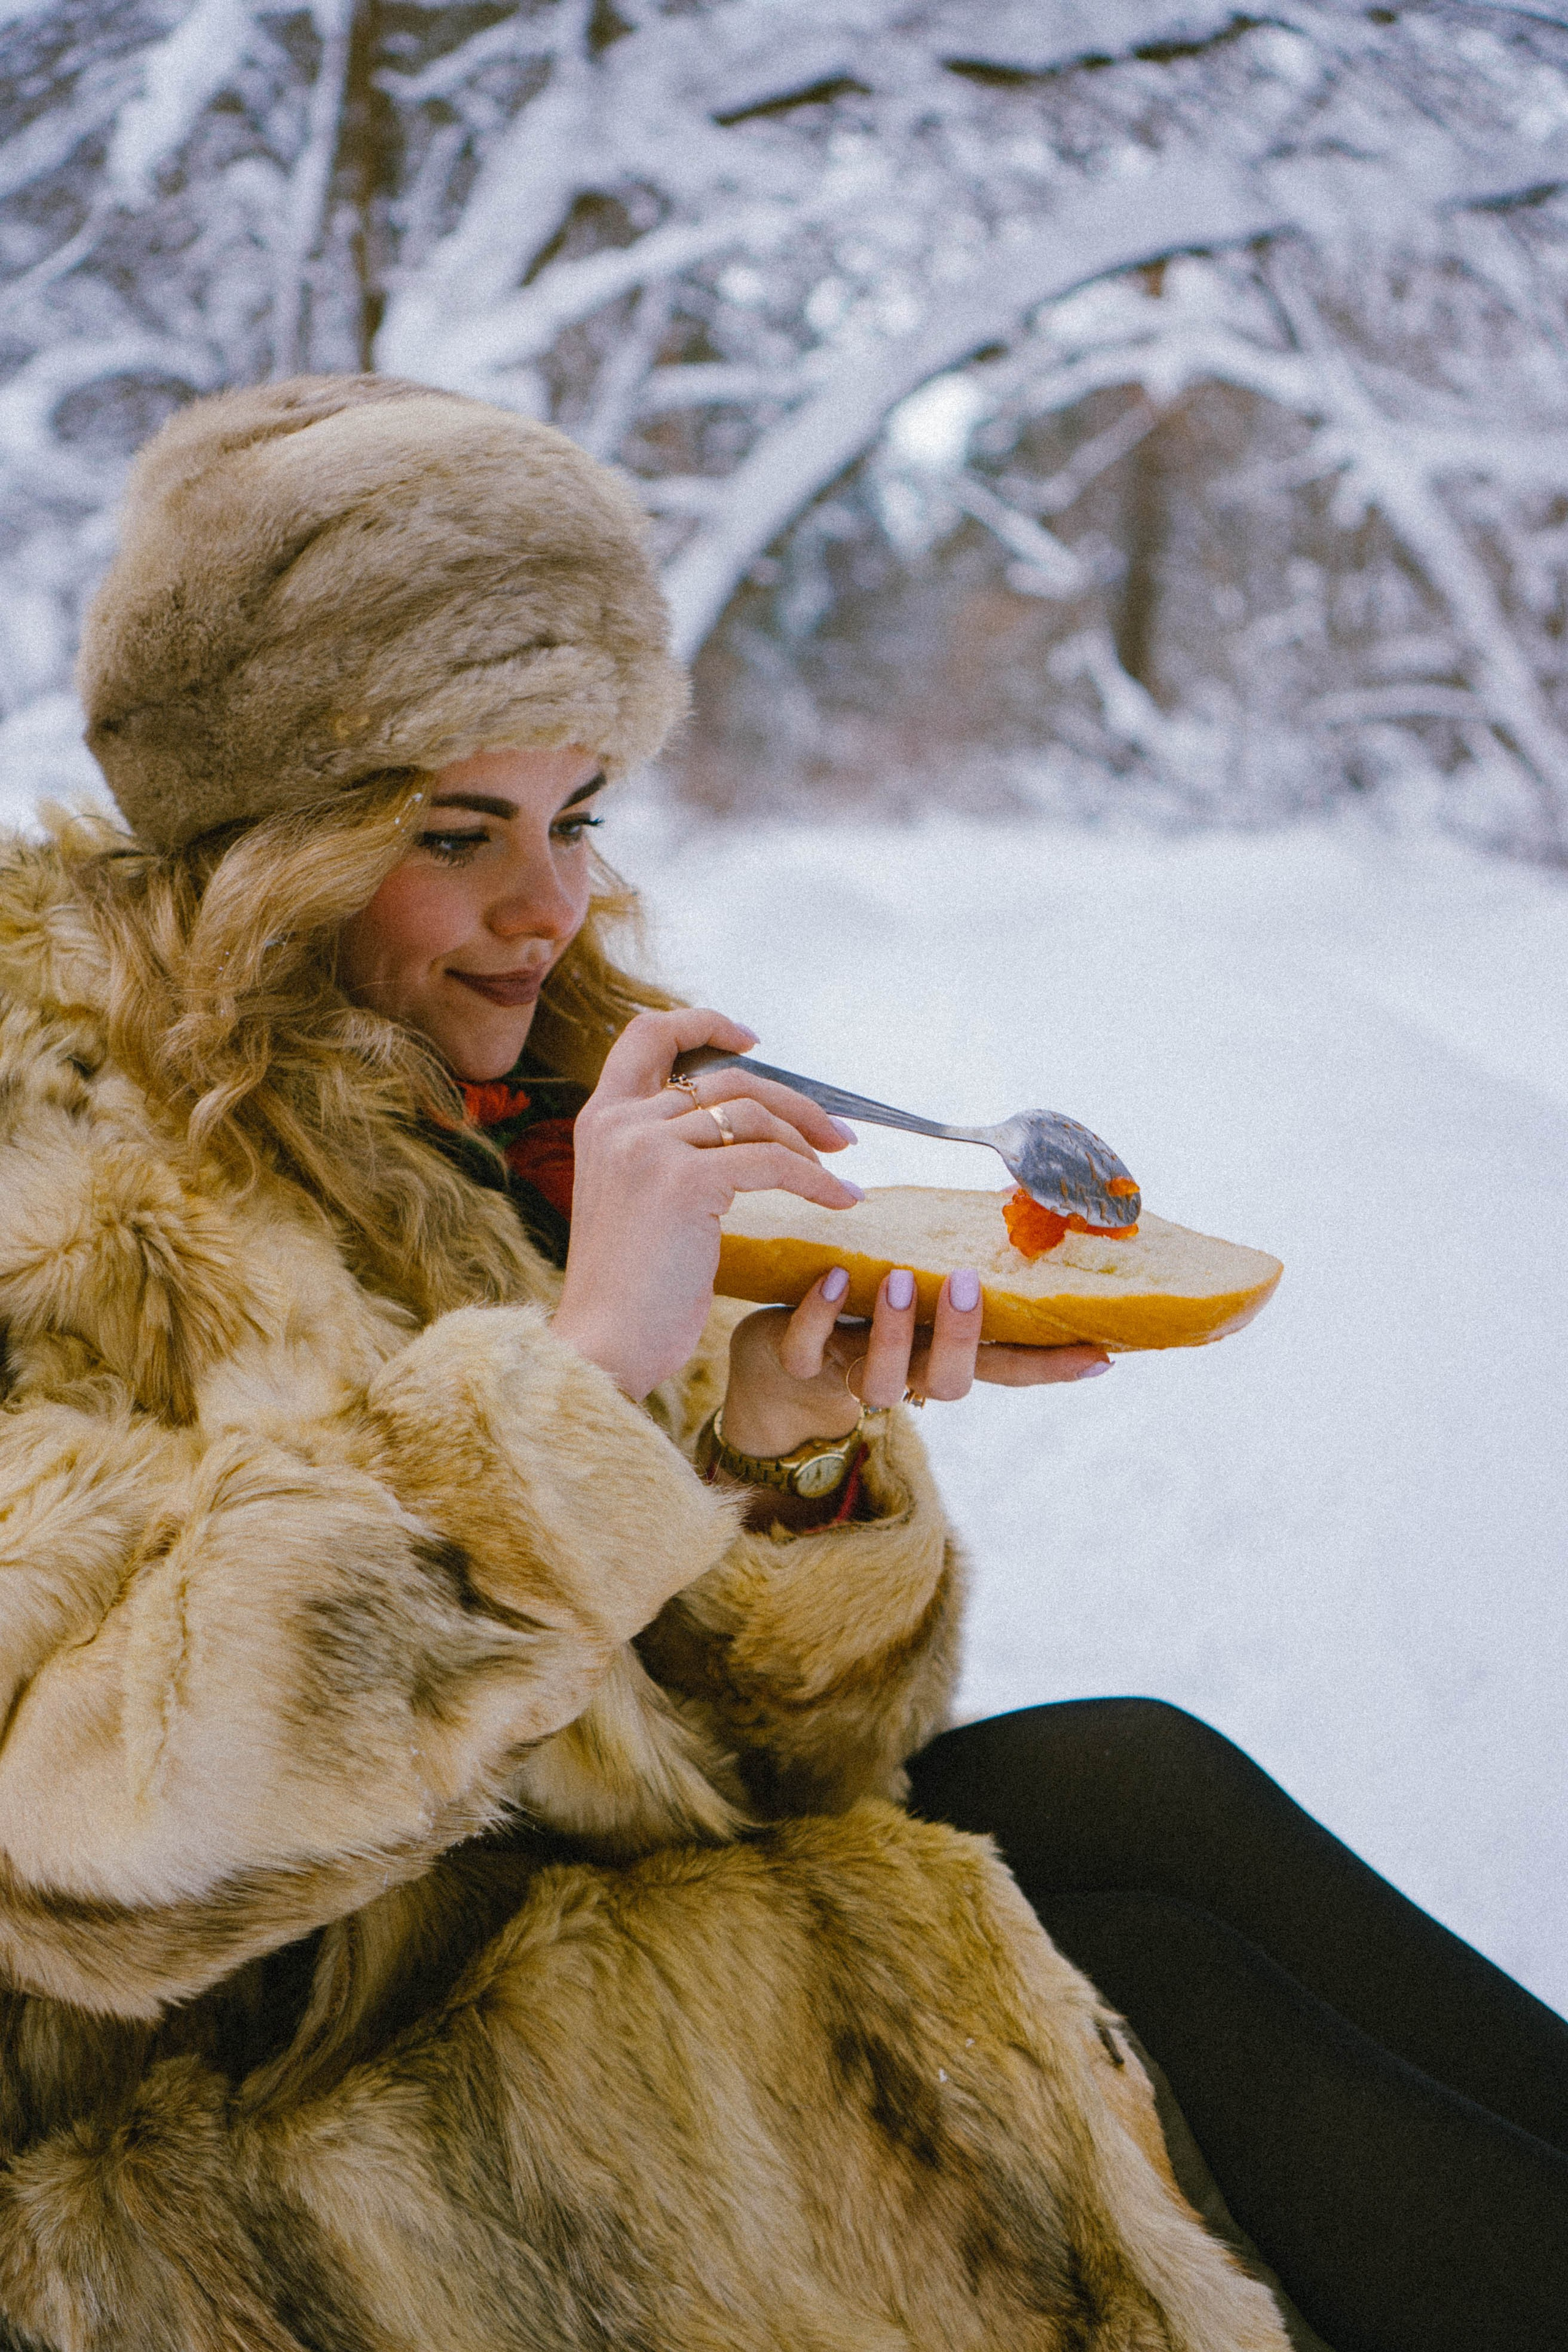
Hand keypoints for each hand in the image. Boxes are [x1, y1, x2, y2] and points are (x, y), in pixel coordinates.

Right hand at [551, 1009, 861, 1399]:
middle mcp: (620, 1122)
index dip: (703, 1022)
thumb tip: (735, 1129)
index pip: (646, 1035)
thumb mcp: (633, 1200)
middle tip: (837, 1134)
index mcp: (600, 1120)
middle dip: (793, 1102)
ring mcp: (650, 1147)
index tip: (752, 1039)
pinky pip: (773, 1163)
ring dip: (809, 1140)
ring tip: (839, 1172)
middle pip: (726, 1079)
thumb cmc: (628, 1290)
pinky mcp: (685, 1182)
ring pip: (755, 1115)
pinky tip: (843, 1200)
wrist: (603, 1346)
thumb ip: (663, 1154)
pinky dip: (817, 1180)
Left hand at [721, 1265, 1111, 1459]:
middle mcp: (907, 1372)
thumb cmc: (860, 1304)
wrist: (772, 1356)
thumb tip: (1017, 1200)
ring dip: (895, 1332)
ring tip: (898, 1280)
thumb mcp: (914, 1279)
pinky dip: (817, 1316)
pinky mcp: (798, 1366)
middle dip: (963, 1338)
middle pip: (952, 1384)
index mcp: (942, 1353)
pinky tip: (833, 1278)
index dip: (1053, 1367)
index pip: (1009, 1367)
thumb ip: (957, 1254)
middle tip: (964, 1284)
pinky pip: (807, 1354)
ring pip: (883, 1382)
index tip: (1101, 1355)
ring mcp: (851, 1373)